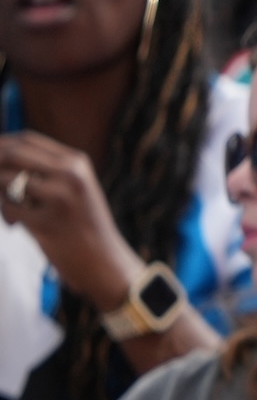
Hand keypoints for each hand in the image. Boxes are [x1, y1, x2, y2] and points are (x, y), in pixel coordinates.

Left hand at [0, 131, 144, 309]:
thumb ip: (46, 170)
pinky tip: (16, 224)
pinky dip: (6, 215)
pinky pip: (8, 208)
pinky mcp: (47, 222)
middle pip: (13, 154)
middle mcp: (70, 175)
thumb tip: (3, 154)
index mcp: (77, 163)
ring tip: (9, 207)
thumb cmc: (82, 224)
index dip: (1, 143)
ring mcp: (60, 198)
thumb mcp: (75, 189)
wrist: (103, 260)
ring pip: (5, 180)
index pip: (28, 139)